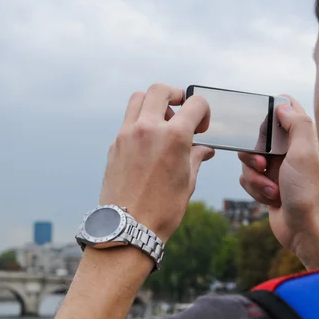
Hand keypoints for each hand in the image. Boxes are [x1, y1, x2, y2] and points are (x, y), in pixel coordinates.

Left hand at [99, 84, 214, 242]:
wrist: (128, 228)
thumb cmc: (163, 209)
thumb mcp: (187, 182)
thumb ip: (196, 157)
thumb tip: (204, 149)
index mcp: (174, 136)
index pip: (195, 103)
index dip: (204, 111)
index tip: (202, 126)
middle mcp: (148, 128)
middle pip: (161, 90)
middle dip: (176, 95)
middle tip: (182, 110)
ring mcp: (127, 134)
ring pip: (138, 98)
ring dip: (153, 103)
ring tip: (162, 122)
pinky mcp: (115, 144)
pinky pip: (128, 120)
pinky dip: (140, 121)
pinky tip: (148, 142)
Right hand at [238, 96, 318, 268]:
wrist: (304, 229)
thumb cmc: (306, 192)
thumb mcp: (303, 152)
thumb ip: (296, 124)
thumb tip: (282, 104)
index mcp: (298, 138)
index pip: (284, 109)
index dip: (270, 110)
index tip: (263, 124)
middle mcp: (286, 151)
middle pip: (255, 137)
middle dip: (252, 154)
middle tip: (262, 165)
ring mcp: (275, 169)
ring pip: (247, 161)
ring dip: (254, 177)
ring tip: (271, 190)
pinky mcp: (265, 186)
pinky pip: (246, 179)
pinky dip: (254, 189)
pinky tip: (270, 199)